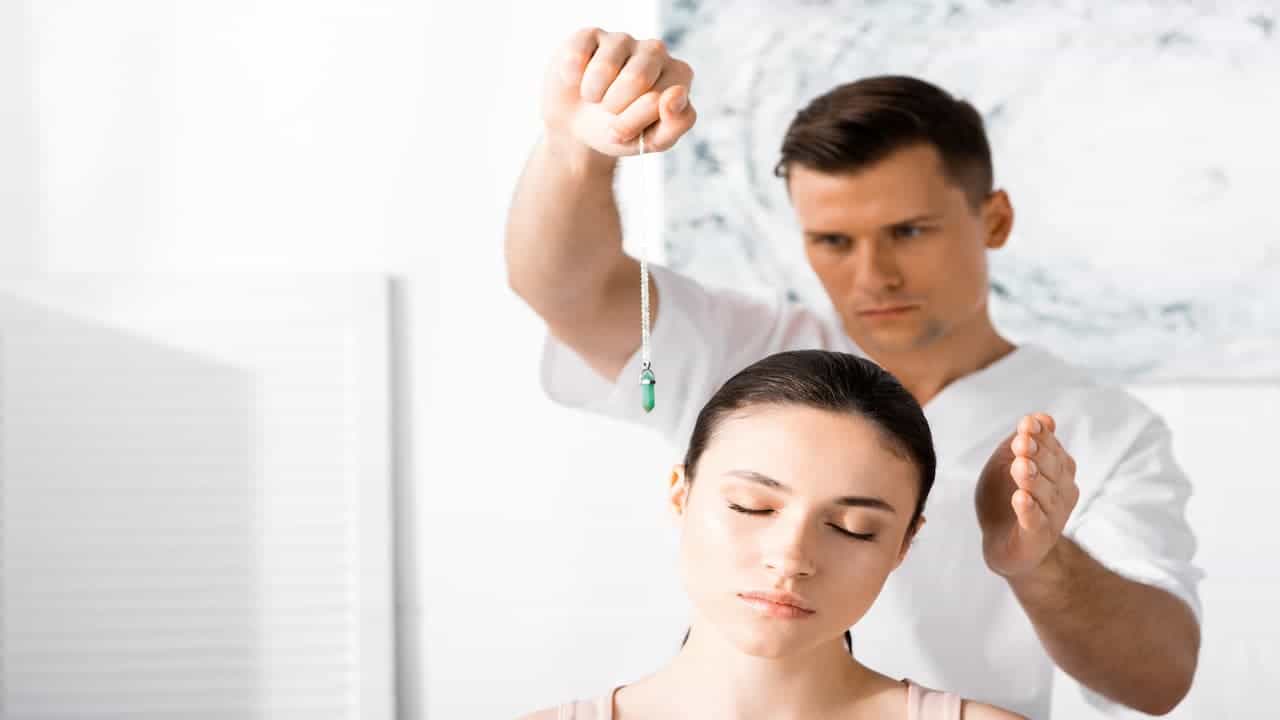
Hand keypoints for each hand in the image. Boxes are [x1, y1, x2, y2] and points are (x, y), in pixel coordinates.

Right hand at [542, 28, 696, 156]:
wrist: (577, 128)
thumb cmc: (620, 130)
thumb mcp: (652, 140)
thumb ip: (677, 124)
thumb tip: (676, 94)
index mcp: (679, 76)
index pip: (662, 99)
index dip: (634, 123)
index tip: (625, 130)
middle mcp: (656, 51)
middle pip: (637, 78)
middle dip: (615, 109)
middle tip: (609, 113)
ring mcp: (623, 40)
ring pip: (605, 67)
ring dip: (593, 94)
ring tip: (594, 98)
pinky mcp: (591, 35)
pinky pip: (578, 55)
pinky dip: (572, 78)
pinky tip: (577, 81)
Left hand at [975, 413, 1079, 578]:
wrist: (1002, 544)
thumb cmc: (1005, 498)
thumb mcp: (1005, 464)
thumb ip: (1023, 442)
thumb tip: (1041, 417)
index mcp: (1057, 471)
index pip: (1053, 449)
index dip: (1041, 436)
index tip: (1027, 424)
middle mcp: (1061, 492)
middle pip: (1053, 469)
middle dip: (1038, 454)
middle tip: (1022, 442)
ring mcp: (1052, 516)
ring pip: (1046, 494)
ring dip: (1033, 479)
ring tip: (1020, 466)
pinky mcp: (1036, 537)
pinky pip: (1035, 522)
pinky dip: (1028, 510)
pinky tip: (1020, 498)